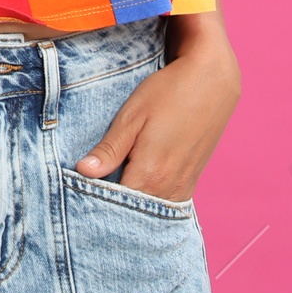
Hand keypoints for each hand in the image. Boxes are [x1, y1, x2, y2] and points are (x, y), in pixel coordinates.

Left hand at [77, 22, 239, 201]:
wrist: (211, 80)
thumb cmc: (168, 92)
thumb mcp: (132, 115)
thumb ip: (110, 149)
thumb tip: (83, 171)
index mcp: (150, 174)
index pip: (115, 205)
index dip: (96, 201)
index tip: (80, 193)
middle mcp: (169, 187)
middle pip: (134, 212)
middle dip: (113, 207)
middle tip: (94, 190)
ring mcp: (184, 186)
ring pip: (151, 210)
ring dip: (133, 205)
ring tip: (114, 187)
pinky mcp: (192, 180)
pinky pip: (167, 202)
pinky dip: (151, 200)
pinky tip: (138, 185)